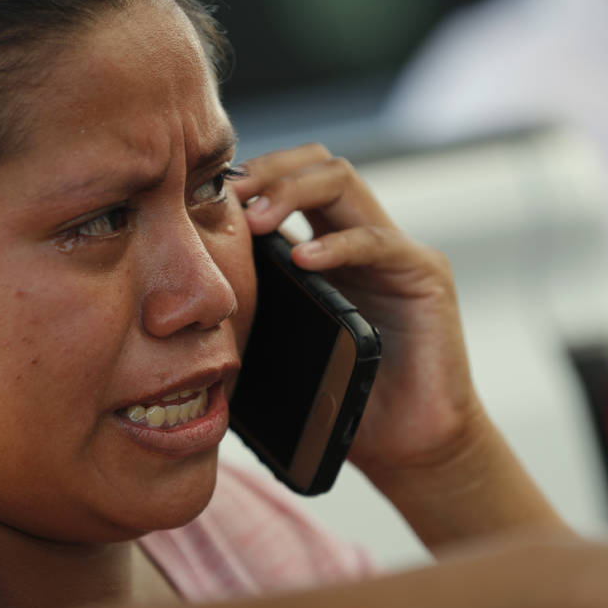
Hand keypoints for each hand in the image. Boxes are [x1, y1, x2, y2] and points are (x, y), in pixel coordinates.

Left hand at [231, 143, 482, 475]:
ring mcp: (394, 251)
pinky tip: (305, 259)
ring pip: (343, 182)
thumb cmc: (342, 398)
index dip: (247, 178)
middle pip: (315, 164)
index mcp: (324, 247)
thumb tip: (181, 308)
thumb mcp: (281, 345)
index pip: (287, 181)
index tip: (201, 196)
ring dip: (293, 190)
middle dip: (268, 170)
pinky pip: (379, 242)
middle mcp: (359, 236)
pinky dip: (338, 245)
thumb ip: (250, 312)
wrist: (406, 443)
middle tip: (228, 194)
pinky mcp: (426, 275)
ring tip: (256, 219)